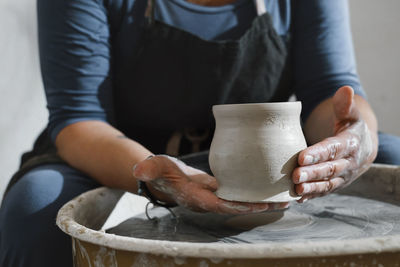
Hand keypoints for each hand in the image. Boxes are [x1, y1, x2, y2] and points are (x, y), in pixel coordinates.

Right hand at [133, 155, 288, 213]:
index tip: (259, 205)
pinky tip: (271, 188)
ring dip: (264, 201)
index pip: (221, 205)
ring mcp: (218, 197)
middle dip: (260, 206)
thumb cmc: (164, 172)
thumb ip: (149, 169)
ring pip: (244, 201)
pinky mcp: (223, 190)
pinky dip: (256, 192)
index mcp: (198, 198)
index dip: (239, 206)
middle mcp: (211, 201)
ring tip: (286, 198)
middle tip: (284, 202)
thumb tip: (138, 169)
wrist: (168, 177)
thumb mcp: (157, 167)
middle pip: (239, 207)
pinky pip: (242, 193)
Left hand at [292, 86, 377, 201]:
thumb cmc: (351, 128)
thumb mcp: (350, 115)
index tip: (302, 156)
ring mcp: (343, 176)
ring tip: (297, 189)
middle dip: (312, 173)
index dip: (318, 153)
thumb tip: (345, 89)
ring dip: (312, 188)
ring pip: (327, 184)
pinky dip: (312, 196)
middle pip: (330, 169)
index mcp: (351, 143)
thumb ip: (345, 105)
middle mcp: (348, 163)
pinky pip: (324, 191)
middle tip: (295, 175)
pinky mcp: (335, 184)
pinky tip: (298, 198)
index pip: (333, 149)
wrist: (363, 148)